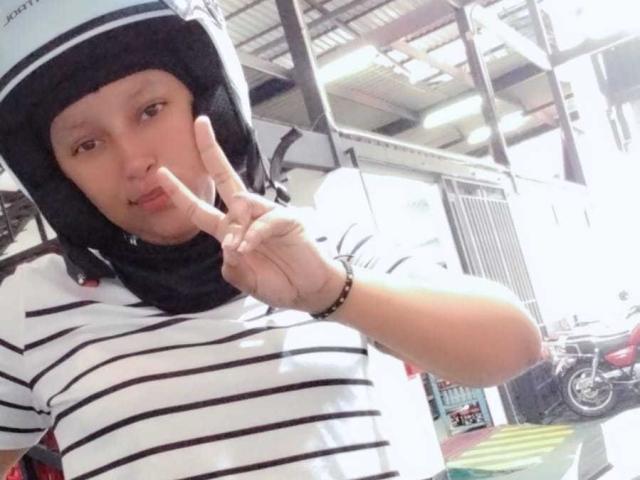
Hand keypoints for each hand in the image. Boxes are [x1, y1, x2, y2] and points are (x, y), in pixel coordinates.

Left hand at [156, 116, 343, 312]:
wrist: (308, 291)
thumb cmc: (277, 283)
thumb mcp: (244, 282)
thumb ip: (232, 267)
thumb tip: (231, 246)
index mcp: (230, 232)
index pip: (199, 209)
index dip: (179, 193)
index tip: (161, 174)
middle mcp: (246, 218)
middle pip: (224, 178)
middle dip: (210, 151)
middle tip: (199, 123)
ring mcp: (267, 215)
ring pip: (243, 202)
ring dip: (236, 225)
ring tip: (240, 249)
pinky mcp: (287, 219)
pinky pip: (265, 219)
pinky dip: (255, 233)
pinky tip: (249, 247)